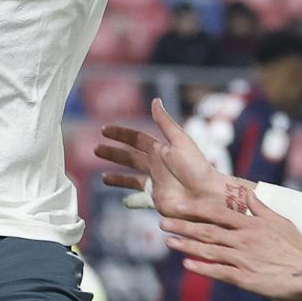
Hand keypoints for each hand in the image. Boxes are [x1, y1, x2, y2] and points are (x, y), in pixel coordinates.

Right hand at [96, 100, 230, 218]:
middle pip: (129, 157)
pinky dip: (130, 198)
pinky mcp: (156, 200)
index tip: (103, 130)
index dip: (120, 134)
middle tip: (95, 150)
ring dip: (117, 176)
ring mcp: (155, 183)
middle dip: (113, 153)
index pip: (136, 139)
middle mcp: (156, 166)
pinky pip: (139, 198)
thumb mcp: (180, 141)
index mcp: (160, 150)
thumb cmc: (196, 167)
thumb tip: (155, 100)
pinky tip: (123, 200)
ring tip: (102, 177)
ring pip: (131, 178)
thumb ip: (165, 123)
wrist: (206, 196)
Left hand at [158, 185, 301, 300]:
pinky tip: (187, 263)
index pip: (217, 213)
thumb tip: (248, 194)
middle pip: (207, 231)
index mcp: (251, 225)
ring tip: (168, 241)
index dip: (195, 209)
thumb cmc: (297, 247)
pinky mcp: (244, 278)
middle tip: (163, 222)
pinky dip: (201, 267)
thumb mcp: (281, 221)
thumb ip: (261, 208)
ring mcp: (242, 260)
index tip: (177, 206)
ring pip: (208, 250)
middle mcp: (244, 240)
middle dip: (183, 226)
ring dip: (186, 245)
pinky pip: (218, 272)